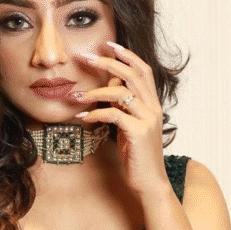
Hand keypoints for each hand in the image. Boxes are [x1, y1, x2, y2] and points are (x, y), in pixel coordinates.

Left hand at [73, 42, 167, 197]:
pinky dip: (96, 113)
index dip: (127, 55)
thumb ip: (122, 108)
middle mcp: (153, 108)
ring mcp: (148, 120)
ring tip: (77, 96)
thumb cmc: (137, 157)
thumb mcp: (129, 128)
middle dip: (107, 63)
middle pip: (131, 74)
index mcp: (153, 104)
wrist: (150, 183)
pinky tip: (83, 117)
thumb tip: (107, 89)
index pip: (143, 70)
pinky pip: (114, 114)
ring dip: (95, 92)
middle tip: (85, 58)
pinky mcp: (138, 133)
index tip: (108, 45)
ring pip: (121, 92)